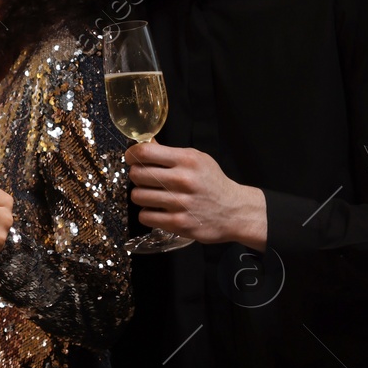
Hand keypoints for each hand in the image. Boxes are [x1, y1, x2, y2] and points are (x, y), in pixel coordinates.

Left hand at [127, 142, 266, 247]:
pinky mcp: (179, 223)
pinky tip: (158, 210)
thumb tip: (145, 143)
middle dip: (136, 176)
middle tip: (144, 179)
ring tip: (152, 196)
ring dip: (141, 196)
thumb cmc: (212, 183)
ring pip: (137, 196)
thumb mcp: (197, 159)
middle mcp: (183, 180)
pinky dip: (148, 214)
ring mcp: (181, 203)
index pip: (145, 152)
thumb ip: (169, 153)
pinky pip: (145, 216)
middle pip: (137, 175)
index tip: (132, 159)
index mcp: (187, 160)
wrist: (236, 211)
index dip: (132, 155)